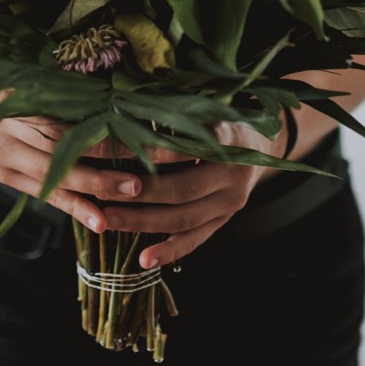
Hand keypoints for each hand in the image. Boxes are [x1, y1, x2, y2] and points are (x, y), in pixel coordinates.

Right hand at [0, 82, 147, 233]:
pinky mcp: (4, 178)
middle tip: (146, 168)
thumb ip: (52, 76)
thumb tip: (108, 76)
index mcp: (12, 96)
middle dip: (109, 158)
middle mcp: (7, 131)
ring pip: (56, 176)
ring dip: (97, 188)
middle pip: (64, 147)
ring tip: (133, 195)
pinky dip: (73, 207)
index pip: (65, 113)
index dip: (102, 123)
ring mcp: (4, 158)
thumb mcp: (14, 69)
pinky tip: (100, 222)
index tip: (138, 125)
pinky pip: (44, 194)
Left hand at [97, 119, 289, 268]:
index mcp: (231, 138)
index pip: (191, 147)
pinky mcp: (224, 220)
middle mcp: (234, 173)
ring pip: (185, 218)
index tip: (121, 151)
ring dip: (143, 222)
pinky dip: (169, 250)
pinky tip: (143, 260)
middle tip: (101, 192)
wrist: (262, 147)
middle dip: (139, 193)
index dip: (157, 151)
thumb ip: (179, 110)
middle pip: (183, 188)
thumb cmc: (221, 119)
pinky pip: (196, 239)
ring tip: (107, 221)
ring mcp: (231, 201)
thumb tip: (128, 105)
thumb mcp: (209, 106)